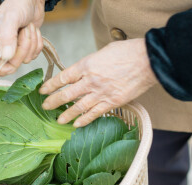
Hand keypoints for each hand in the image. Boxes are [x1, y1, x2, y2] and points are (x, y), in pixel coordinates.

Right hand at [0, 0, 44, 75]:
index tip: (9, 60)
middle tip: (23, 33)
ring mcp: (13, 49)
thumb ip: (7, 36)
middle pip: (9, 65)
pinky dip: (37, 44)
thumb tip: (6, 57)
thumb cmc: (18, 3)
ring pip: (24, 60)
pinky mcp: (25, 48)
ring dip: (31, 44)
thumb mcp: (11, 18)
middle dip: (21, 51)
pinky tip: (33, 31)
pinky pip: (33, 56)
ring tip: (28, 28)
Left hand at [39, 38, 158, 126]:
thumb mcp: (103, 52)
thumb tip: (82, 72)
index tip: (43, 90)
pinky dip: (84, 120)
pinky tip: (76, 125)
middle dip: (53, 101)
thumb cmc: (127, 52)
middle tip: (45, 107)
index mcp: (87, 65)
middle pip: (67, 94)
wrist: (148, 60)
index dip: (51, 85)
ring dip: (66, 114)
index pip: (63, 77)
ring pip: (78, 107)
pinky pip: (95, 113)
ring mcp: (101, 93)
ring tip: (58, 120)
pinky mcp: (113, 102)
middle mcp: (91, 80)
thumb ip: (90, 64)